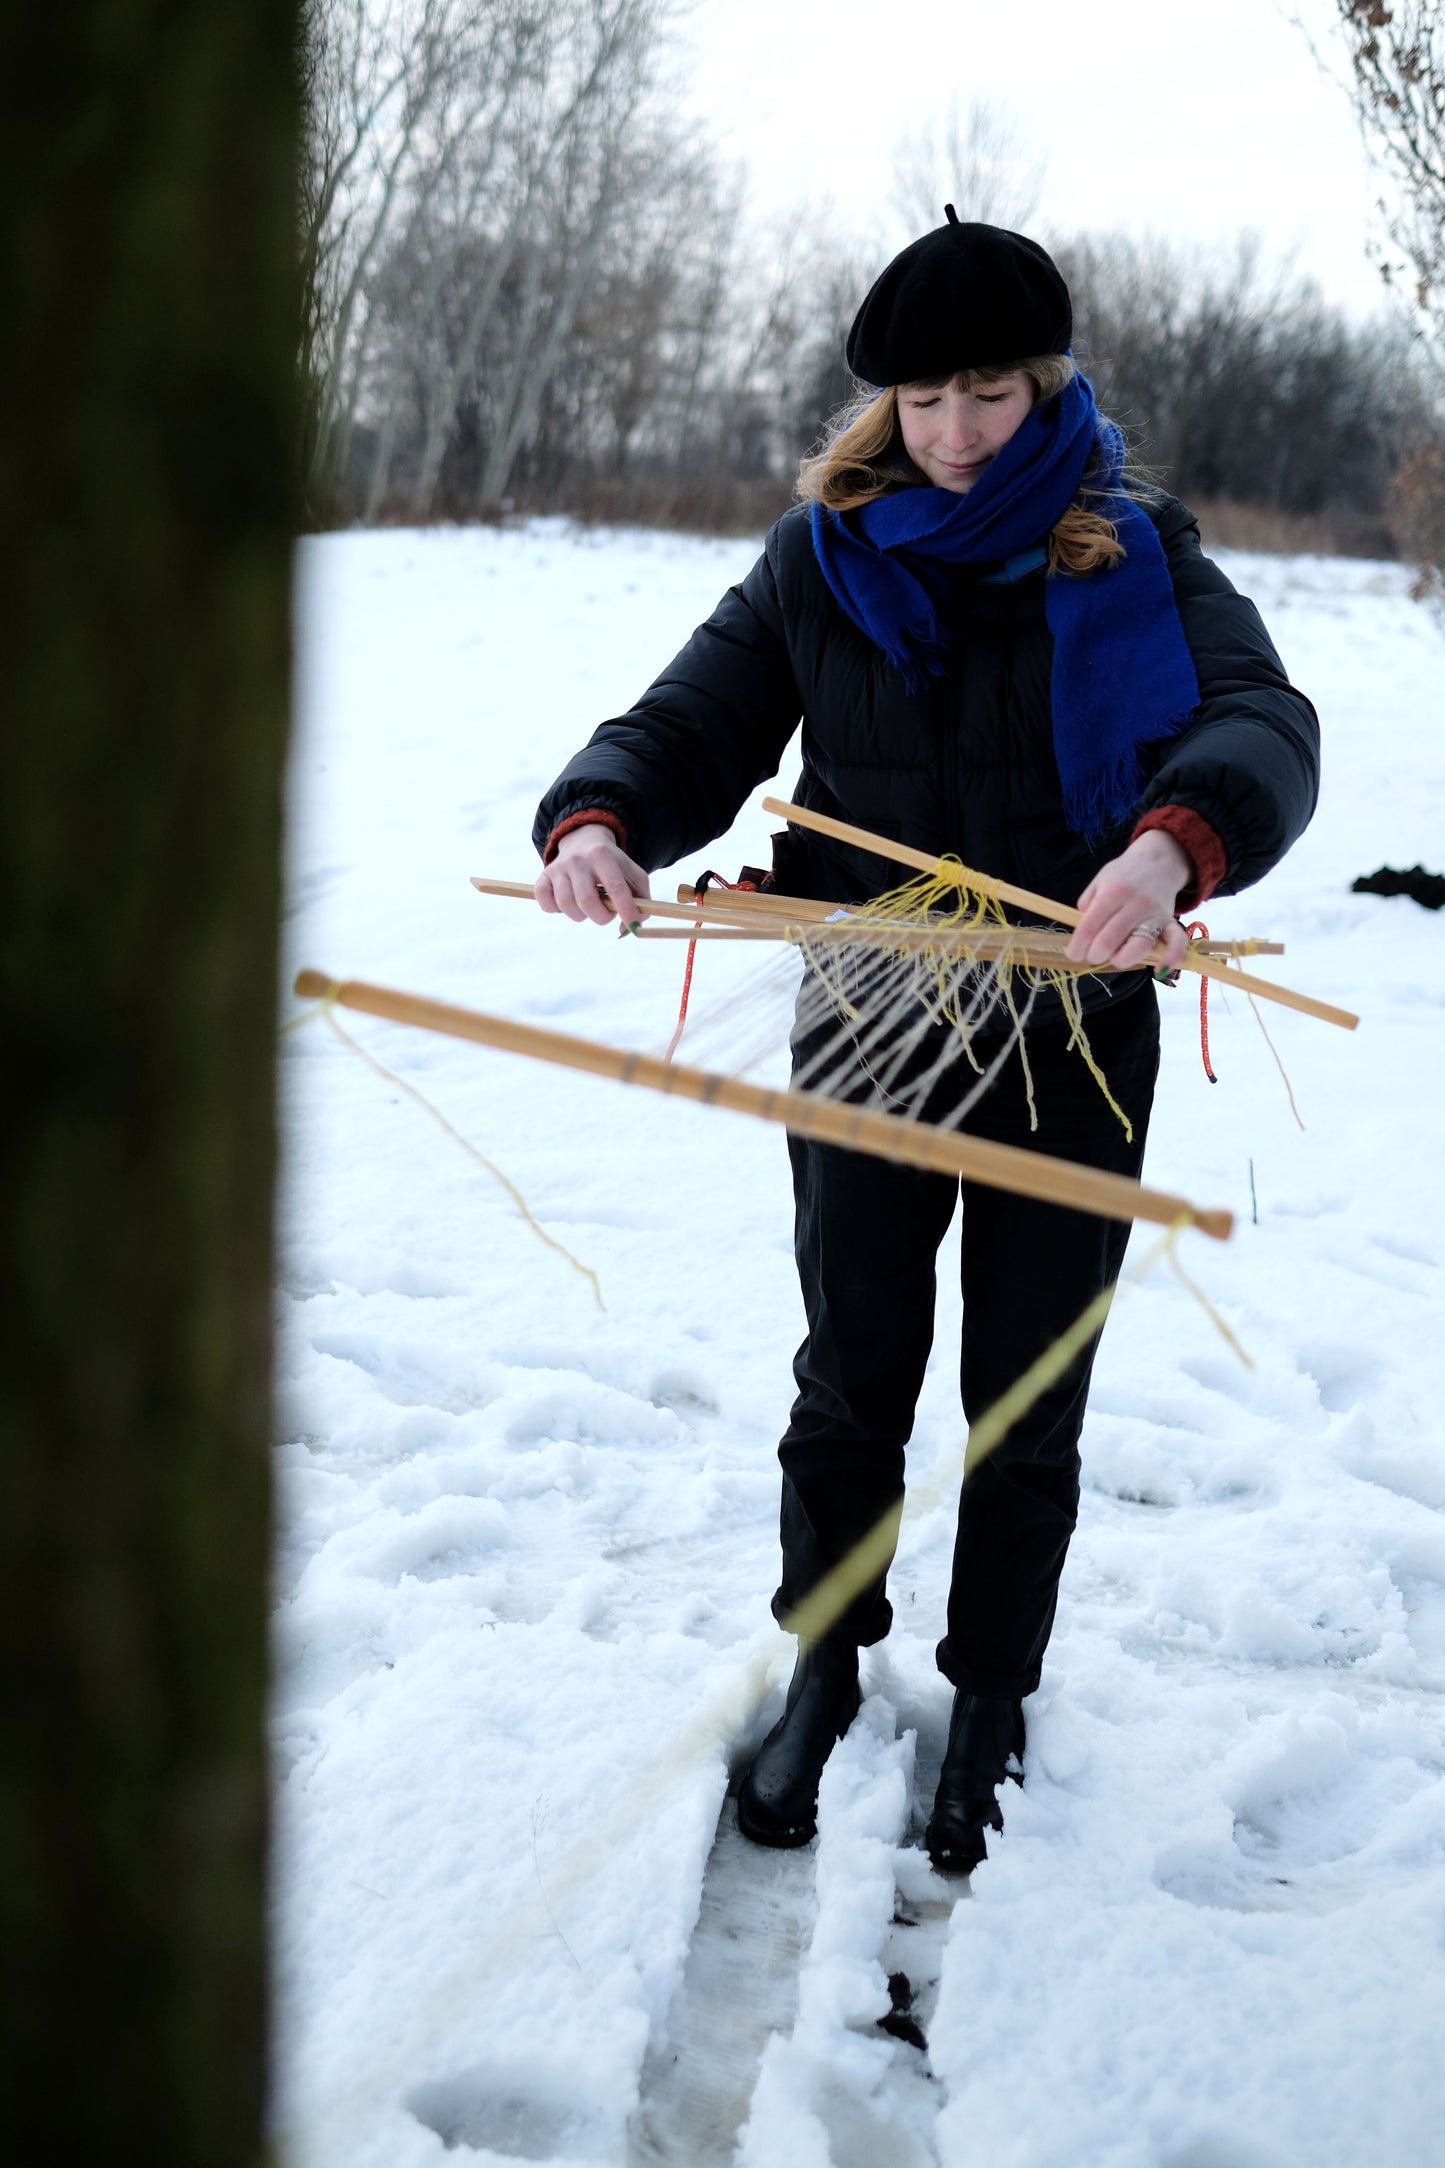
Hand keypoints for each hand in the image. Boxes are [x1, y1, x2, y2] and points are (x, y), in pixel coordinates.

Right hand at [534, 820, 651, 928]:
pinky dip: (556, 910)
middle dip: (601, 917)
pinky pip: (545, 903)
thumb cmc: (613, 865)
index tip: (632, 924)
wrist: (584, 840)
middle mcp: (578, 860)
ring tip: (588, 908)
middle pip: (587, 900)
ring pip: (566, 905)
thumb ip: (641, 900)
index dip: (626, 910)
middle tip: (606, 914)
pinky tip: (568, 904)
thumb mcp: (633, 874)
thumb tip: (630, 928)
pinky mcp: (544, 876)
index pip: (616, 887)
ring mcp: (558, 868)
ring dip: (580, 916)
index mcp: (603, 855)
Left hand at [1066, 831, 1191, 972]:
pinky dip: (1170, 958)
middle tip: (1092, 954)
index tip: (1074, 954)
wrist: (1159, 861)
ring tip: (1114, 957)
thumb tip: (1083, 935)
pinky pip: (1176, 943)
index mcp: (1112, 892)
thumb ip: (1087, 906)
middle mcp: (1135, 903)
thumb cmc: (1123, 875)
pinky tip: (1159, 970)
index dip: (1078, 946)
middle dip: (1095, 955)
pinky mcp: (1171, 922)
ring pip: (1139, 946)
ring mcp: (1155, 913)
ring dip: (1121, 959)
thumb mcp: (1098, 882)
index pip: (1090, 926)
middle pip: (1109, 940)